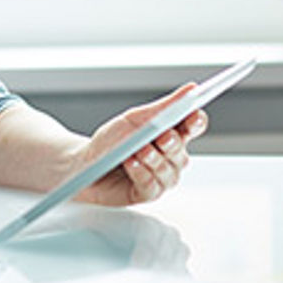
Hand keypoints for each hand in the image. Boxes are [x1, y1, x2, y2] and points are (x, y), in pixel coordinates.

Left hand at [73, 83, 207, 206]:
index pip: (193, 127)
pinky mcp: (147, 193)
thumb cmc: (111, 141)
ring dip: (153, 159)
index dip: (196, 121)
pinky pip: (152, 185)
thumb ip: (165, 106)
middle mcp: (170, 158)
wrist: (85, 164)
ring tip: (138, 150)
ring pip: (168, 170)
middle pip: (182, 151)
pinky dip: (141, 172)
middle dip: (172, 144)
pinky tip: (131, 163)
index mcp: (170, 134)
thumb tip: (191, 89)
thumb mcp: (136, 118)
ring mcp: (161, 177)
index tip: (193, 115)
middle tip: (162, 136)